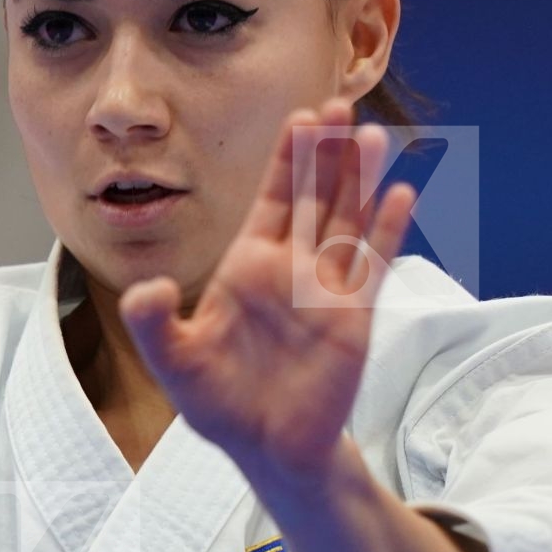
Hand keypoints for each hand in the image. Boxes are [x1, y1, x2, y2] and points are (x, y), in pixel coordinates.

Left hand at [118, 97, 415, 481]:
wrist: (266, 447)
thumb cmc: (219, 400)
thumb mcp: (173, 360)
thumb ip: (153, 321)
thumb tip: (150, 288)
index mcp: (248, 266)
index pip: (272, 200)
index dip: (286, 159)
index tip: (300, 118)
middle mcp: (291, 268)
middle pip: (315, 197)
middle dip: (325, 153)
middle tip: (338, 104)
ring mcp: (326, 289)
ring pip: (348, 221)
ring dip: (361, 179)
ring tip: (373, 135)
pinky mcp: (354, 317)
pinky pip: (373, 266)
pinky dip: (387, 230)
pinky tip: (402, 193)